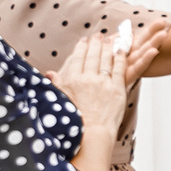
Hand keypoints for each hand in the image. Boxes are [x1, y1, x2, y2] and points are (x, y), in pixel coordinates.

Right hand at [51, 26, 141, 145]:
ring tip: (111, 39)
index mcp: (71, 81)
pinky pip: (119, 68)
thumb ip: (56, 84)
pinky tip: (122, 52)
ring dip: (108, 47)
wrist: (90, 135)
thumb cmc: (74, 122)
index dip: (81, 48)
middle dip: (95, 44)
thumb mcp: (59, 101)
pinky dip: (120, 58)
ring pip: (105, 59)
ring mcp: (103, 83)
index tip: (84, 41)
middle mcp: (86, 79)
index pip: (77, 59)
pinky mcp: (117, 89)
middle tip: (98, 36)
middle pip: (92, 56)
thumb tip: (48, 74)